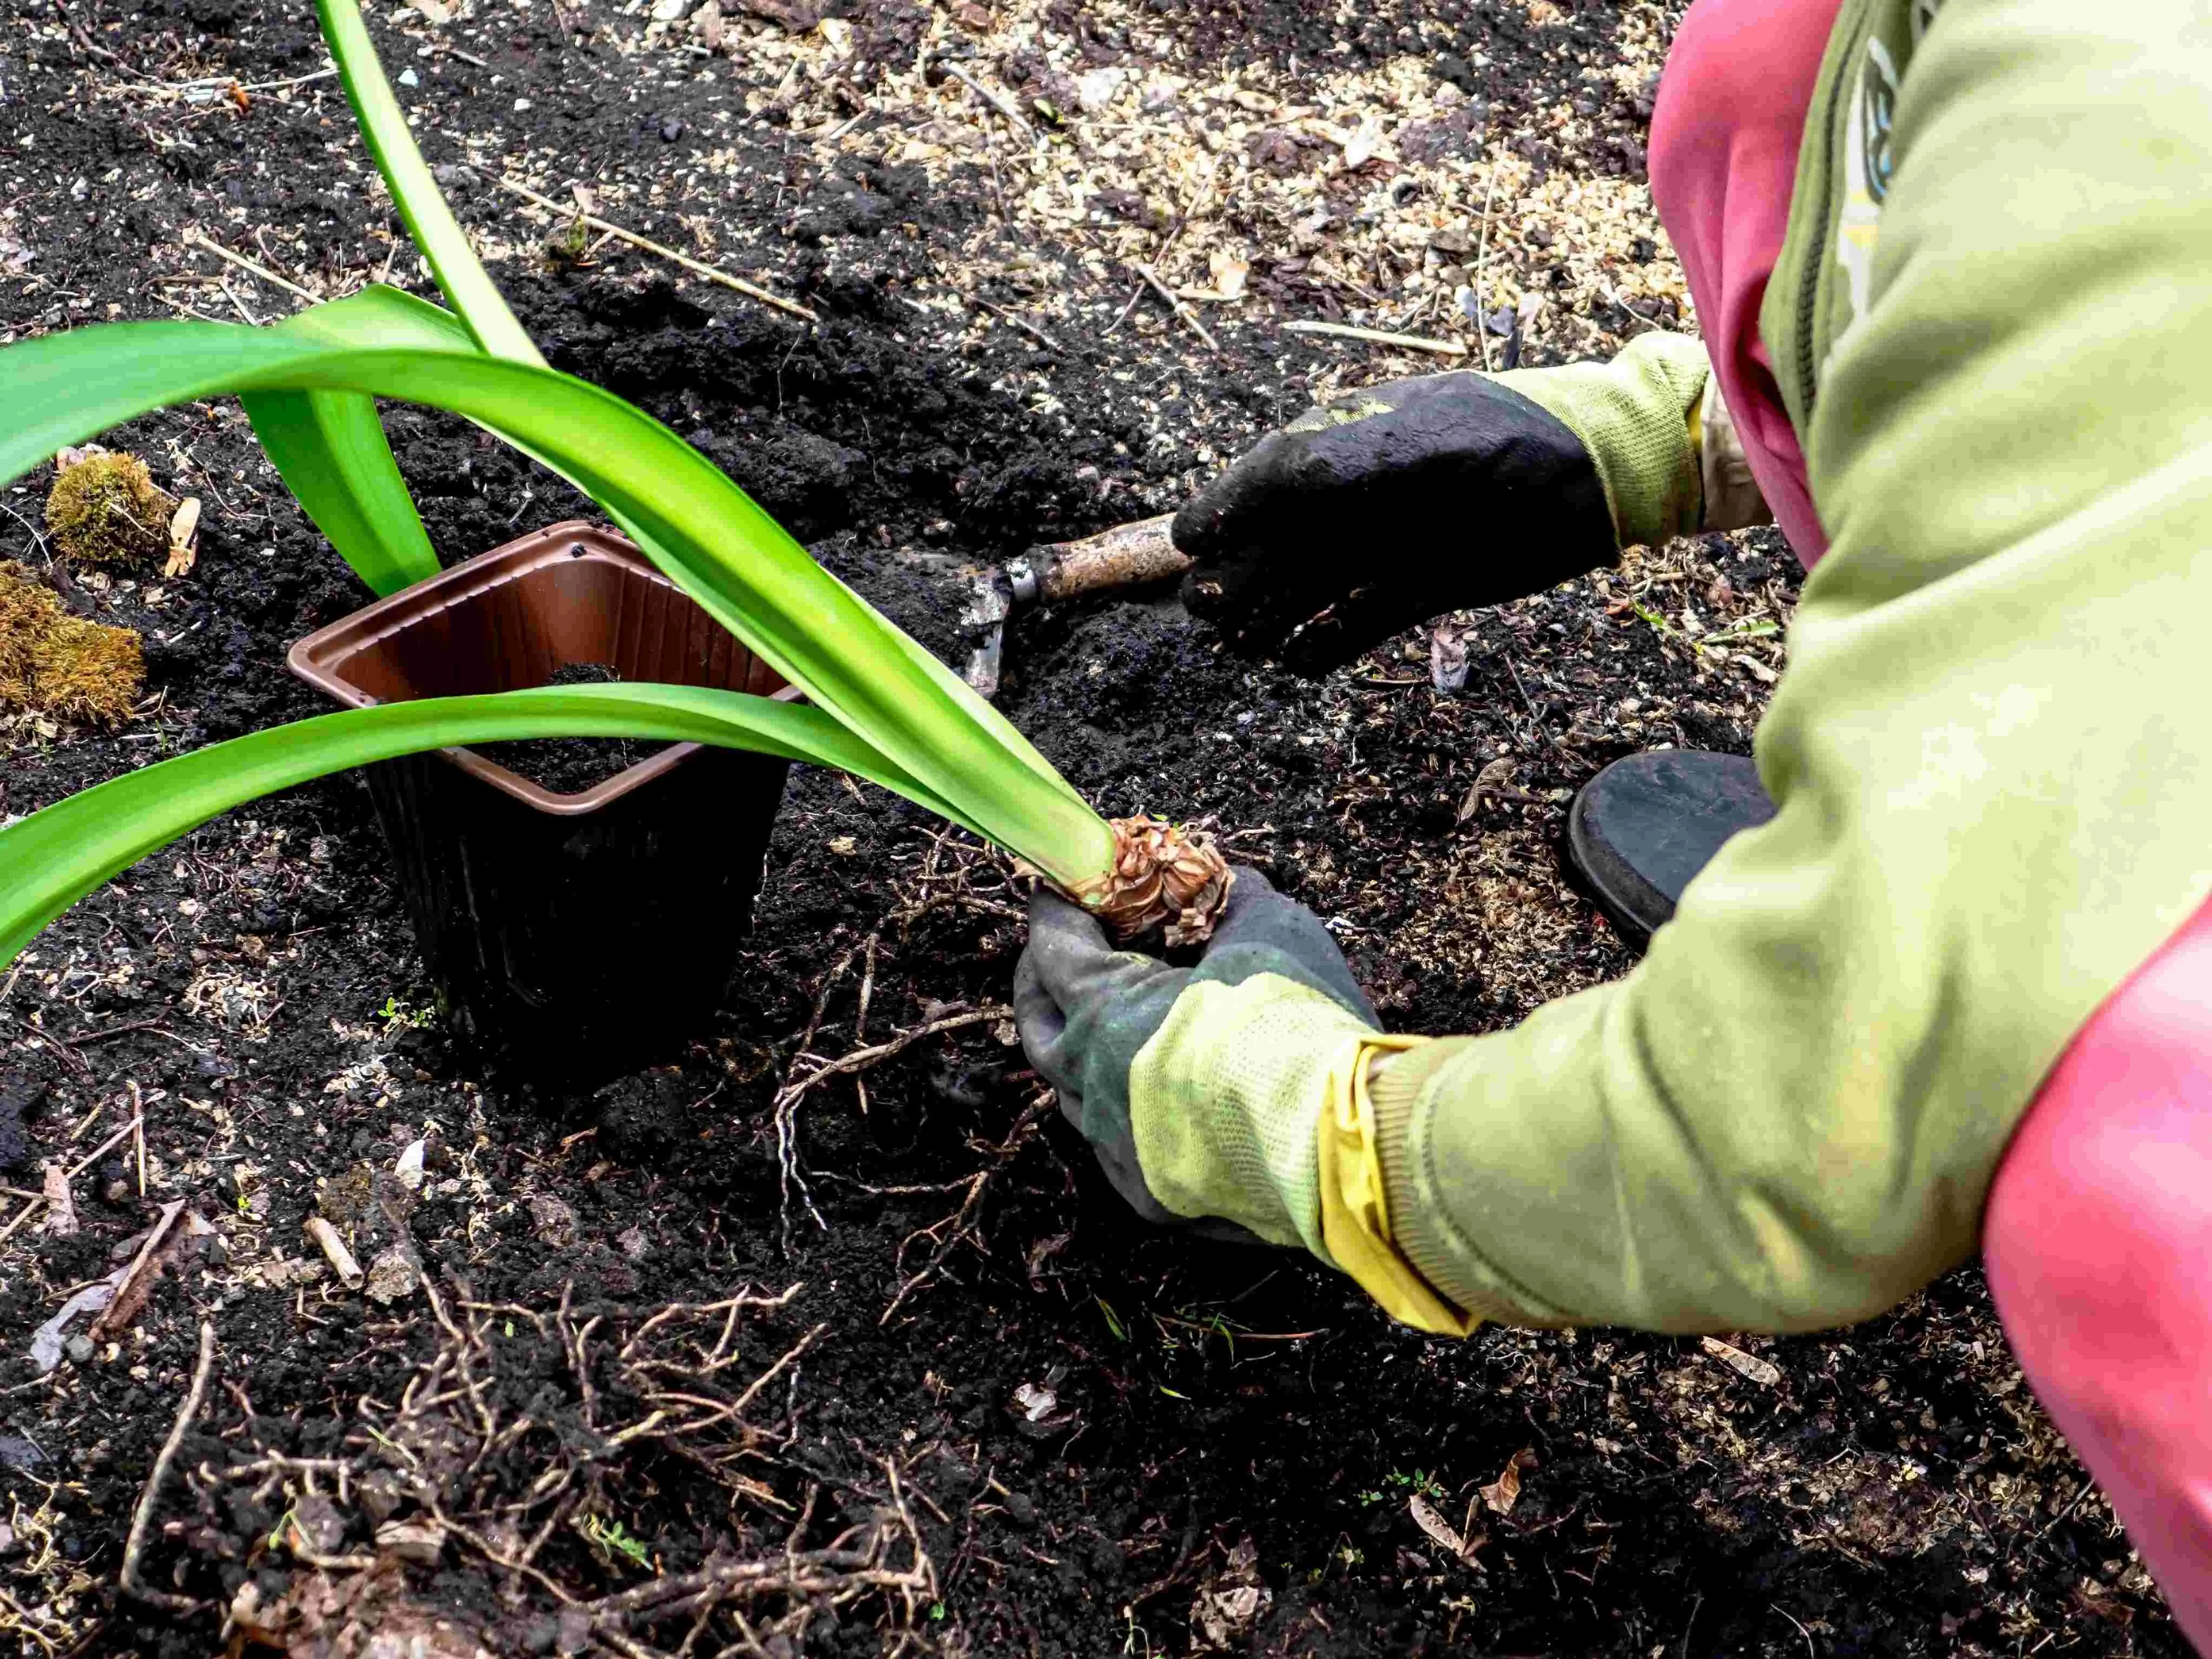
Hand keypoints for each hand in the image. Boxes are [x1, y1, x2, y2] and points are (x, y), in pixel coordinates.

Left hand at [1013, 867, 1374, 1231]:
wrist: (1336, 1137)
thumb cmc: (1296, 1022)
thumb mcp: (1273, 931)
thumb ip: (1238, 901)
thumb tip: (1230, 882)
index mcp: (1107, 1010)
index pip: (1055, 949)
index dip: (1058, 913)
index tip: (1061, 891)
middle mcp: (1093, 1082)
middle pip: (1038, 1025)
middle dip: (1042, 982)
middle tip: (1057, 955)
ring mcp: (1116, 1146)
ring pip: (1070, 1093)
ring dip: (1079, 1051)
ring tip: (1103, 1024)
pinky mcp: (1149, 1195)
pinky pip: (1113, 1147)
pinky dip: (1119, 1111)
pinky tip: (1145, 1098)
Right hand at [1173, 370, 1615, 674]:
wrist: (1592, 474)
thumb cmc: (1495, 441)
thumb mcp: (1397, 446)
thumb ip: (1312, 472)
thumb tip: (1226, 511)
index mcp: (1344, 446)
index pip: (1260, 481)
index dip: (1220, 512)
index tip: (1187, 546)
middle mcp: (1358, 498)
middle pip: (1275, 543)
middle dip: (1237, 577)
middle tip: (1210, 614)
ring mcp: (1387, 545)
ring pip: (1309, 588)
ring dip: (1271, 617)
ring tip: (1243, 647)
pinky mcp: (1420, 588)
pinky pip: (1357, 622)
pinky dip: (1327, 645)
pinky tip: (1298, 662)